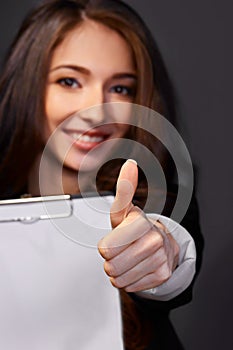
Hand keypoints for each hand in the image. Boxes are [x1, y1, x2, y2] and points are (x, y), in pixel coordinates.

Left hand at [98, 159, 178, 291]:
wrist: (162, 245)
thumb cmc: (136, 228)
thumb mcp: (124, 210)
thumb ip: (124, 188)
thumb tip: (130, 164)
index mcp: (140, 223)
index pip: (105, 249)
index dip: (106, 246)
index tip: (116, 239)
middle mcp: (154, 240)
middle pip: (111, 266)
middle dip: (111, 261)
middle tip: (122, 251)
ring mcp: (160, 259)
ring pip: (119, 279)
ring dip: (119, 272)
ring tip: (129, 259)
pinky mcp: (162, 276)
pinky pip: (130, 287)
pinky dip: (130, 280)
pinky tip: (138, 268)